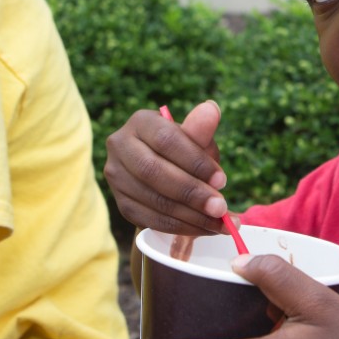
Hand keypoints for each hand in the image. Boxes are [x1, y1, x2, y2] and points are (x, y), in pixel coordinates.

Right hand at [103, 100, 230, 235]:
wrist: (165, 170)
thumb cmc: (184, 149)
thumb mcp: (195, 137)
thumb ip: (201, 129)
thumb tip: (211, 109)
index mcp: (141, 122)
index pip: (166, 140)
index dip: (195, 162)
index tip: (222, 180)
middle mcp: (120, 146)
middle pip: (154, 172)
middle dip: (191, 193)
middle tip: (220, 207)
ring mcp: (116, 177)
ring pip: (152, 199)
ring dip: (190, 215)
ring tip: (219, 222)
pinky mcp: (121, 203)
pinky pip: (150, 219)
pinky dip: (180, 227)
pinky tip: (203, 228)